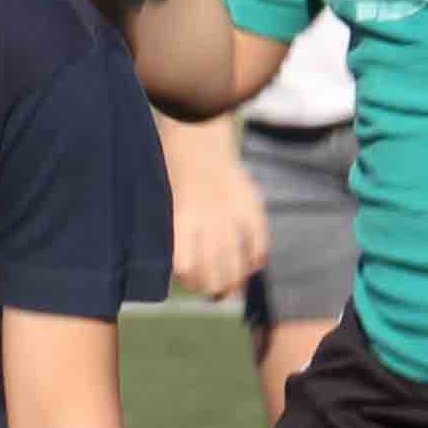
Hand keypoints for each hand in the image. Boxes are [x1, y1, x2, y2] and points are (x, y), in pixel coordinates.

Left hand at [168, 140, 266, 298]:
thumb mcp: (167, 202)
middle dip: (215, 290)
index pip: (187, 268)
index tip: (191, 282)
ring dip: (236, 281)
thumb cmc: (176, 171)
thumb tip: (187, 271)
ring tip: (234, 286)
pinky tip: (253, 262)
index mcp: (181, 220)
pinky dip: (257, 258)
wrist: (198, 135)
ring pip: (237, 263)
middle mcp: (207, 220)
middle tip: (216, 293)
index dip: (190, 281)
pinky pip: (259, 243)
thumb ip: (178, 234)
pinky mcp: (251, 206)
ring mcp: (231, 214)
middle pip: (214, 272)